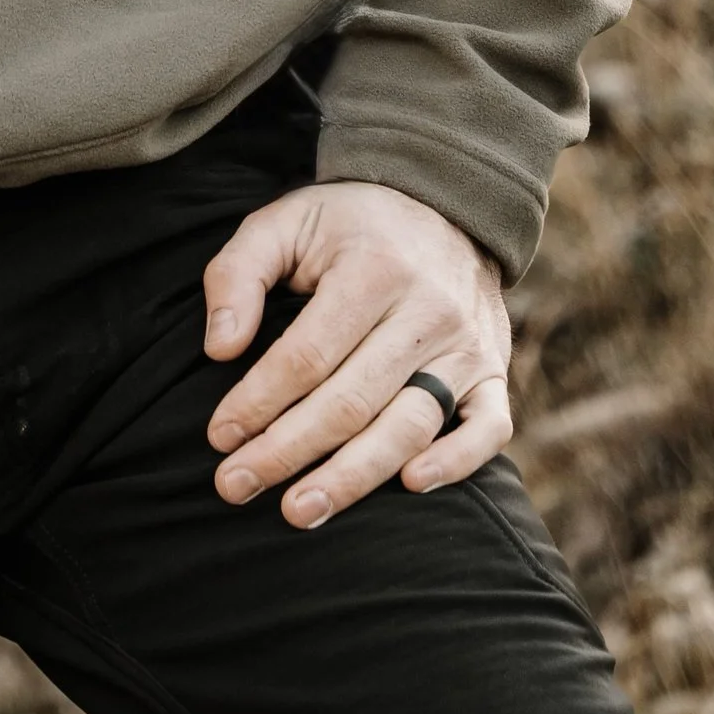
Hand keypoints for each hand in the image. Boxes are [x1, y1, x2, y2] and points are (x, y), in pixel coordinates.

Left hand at [203, 178, 510, 525]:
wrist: (444, 203)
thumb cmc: (347, 225)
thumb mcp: (284, 222)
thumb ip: (239, 274)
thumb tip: (218, 348)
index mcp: (372, 268)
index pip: (307, 354)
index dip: (258, 401)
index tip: (219, 437)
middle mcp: (426, 309)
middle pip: (351, 400)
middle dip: (287, 450)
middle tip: (235, 487)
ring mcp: (467, 345)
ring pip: (410, 425)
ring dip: (354, 476)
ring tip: (300, 510)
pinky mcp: (494, 372)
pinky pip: (489, 429)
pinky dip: (456, 463)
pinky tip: (410, 486)